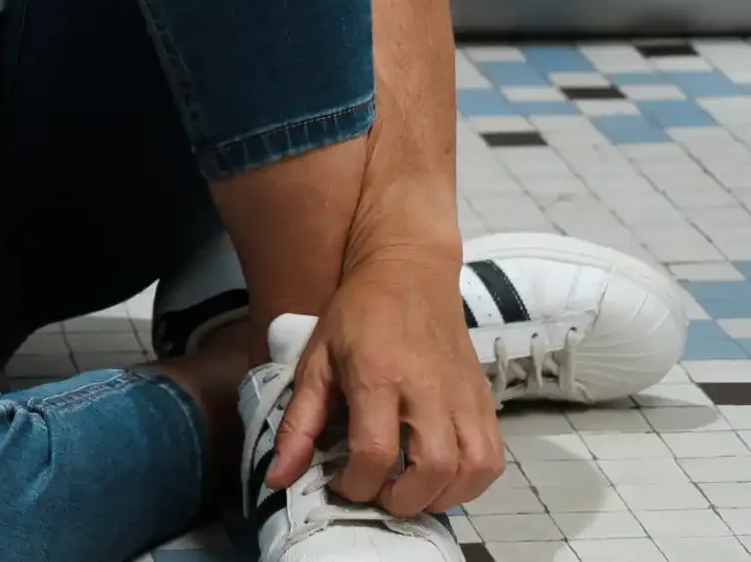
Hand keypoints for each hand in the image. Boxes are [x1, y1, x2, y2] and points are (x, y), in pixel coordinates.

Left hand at [266, 251, 504, 516]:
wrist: (408, 271)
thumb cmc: (356, 314)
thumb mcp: (315, 360)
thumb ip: (298, 423)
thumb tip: (277, 477)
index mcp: (378, 374)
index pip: (375, 450)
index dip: (357, 484)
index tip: (342, 483)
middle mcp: (428, 387)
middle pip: (432, 468)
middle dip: (403, 500)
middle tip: (378, 493)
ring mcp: (463, 394)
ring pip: (471, 469)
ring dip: (440, 496)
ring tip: (409, 490)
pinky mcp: (484, 398)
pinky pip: (493, 457)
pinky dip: (470, 482)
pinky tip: (441, 478)